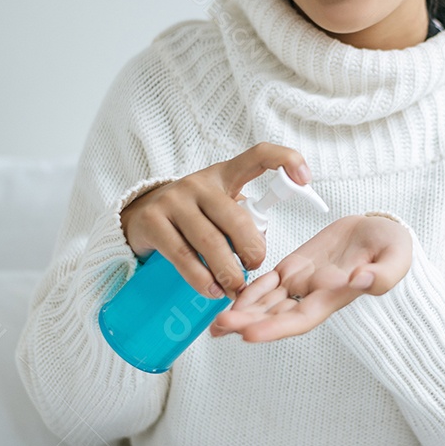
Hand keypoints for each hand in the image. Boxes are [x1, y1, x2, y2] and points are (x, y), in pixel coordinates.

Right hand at [119, 143, 312, 301]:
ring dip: (228, 271)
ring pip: (210, 241)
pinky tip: (212, 289)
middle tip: (255, 267)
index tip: (306, 178)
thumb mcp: (219, 209)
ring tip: (235, 287)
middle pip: (236, 216)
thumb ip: (243, 221)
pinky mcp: (152, 222)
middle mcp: (199, 183)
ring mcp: (173, 200)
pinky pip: (182, 255)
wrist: (139, 217)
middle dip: (252, 249)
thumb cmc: (193, 216)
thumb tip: (259, 249)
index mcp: (224, 175)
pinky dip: (201, 278)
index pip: (258, 156)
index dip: (285, 160)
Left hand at [209, 214, 412, 342]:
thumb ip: (382, 274)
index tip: (249, 333)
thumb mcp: (396, 258)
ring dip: (242, 312)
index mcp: (335, 296)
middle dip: (248, 323)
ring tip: (215, 322)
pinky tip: (229, 296)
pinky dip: (249, 290)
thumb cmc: (392, 246)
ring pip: (267, 302)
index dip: (275, 328)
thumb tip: (360, 281)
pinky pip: (267, 282)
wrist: (381, 231)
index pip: (300, 318)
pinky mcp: (295, 266)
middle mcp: (314, 295)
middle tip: (219, 326)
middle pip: (276, 316)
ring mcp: (302, 282)